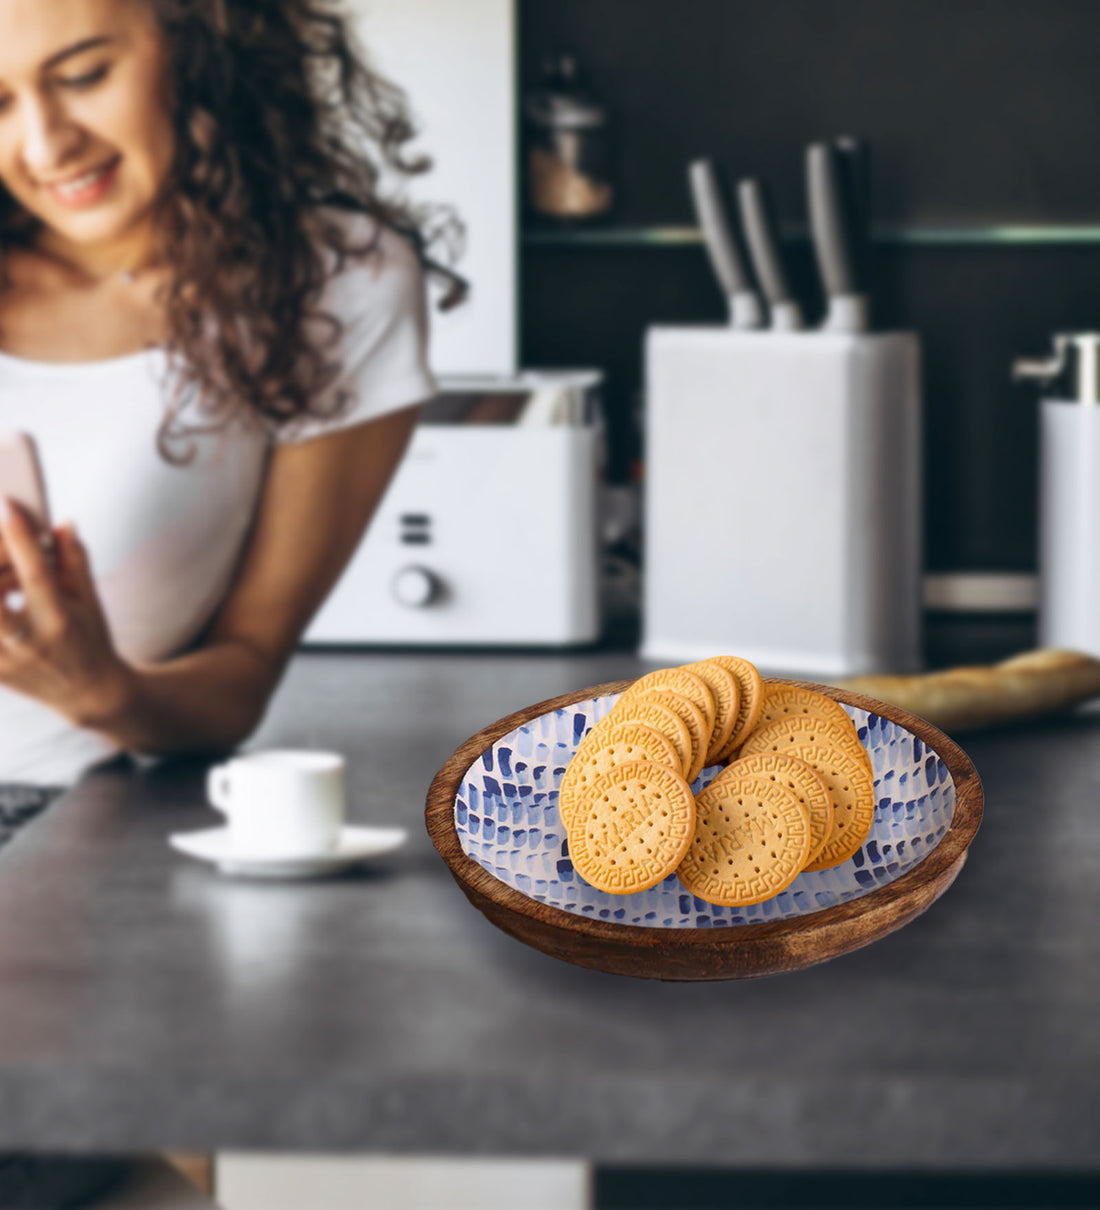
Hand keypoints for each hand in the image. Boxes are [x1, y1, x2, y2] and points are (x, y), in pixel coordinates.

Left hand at [0, 497, 132, 726]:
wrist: (88, 693)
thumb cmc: (89, 638)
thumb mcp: (90, 600)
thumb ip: (74, 559)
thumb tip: (63, 522)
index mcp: (60, 622)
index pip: (35, 574)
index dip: (20, 538)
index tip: (9, 505)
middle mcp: (29, 643)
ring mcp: (3, 660)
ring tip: (5, 575)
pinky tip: (1, 592)